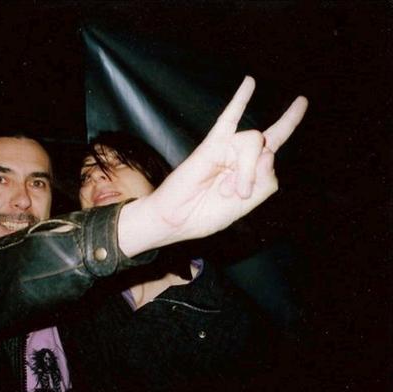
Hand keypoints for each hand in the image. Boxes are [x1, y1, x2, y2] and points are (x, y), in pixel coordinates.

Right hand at [119, 76, 307, 255]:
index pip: (275, 139)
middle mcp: (240, 153)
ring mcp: (226, 147)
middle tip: (264, 155)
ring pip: (252, 143)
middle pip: (266, 144)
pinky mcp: (211, 145)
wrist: (178, 219)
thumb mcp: (248, 204)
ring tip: (227, 191)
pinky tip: (250, 82)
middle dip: (267, 154)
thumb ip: (266, 181)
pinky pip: (228, 119)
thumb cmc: (207, 214)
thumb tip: (268, 151)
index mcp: (251, 168)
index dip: (289, 121)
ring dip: (244, 172)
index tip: (301, 101)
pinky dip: (240, 100)